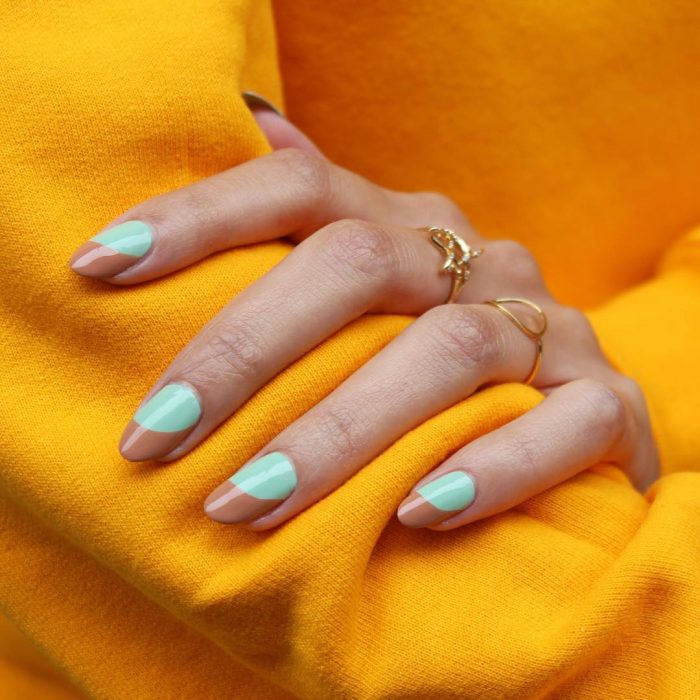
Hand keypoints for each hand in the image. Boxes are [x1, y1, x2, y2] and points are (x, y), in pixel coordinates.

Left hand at [69, 98, 659, 530]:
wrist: (562, 427)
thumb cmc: (431, 375)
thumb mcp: (373, 299)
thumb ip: (315, 227)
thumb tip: (249, 121)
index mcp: (408, 229)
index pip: (298, 188)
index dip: (197, 215)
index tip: (97, 266)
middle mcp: (478, 260)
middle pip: (358, 266)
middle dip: (245, 352)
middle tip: (155, 439)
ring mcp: (549, 330)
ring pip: (449, 355)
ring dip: (337, 434)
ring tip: (245, 503)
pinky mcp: (607, 404)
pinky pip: (563, 427)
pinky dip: (491, 469)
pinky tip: (417, 514)